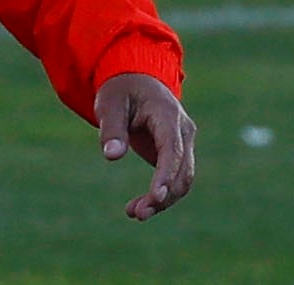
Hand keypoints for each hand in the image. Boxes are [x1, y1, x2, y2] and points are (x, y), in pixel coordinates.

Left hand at [94, 72, 196, 220]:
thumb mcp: (109, 104)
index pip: (172, 149)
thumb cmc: (121, 90)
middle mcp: (182, 129)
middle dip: (164, 195)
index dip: (166, 175)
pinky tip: (139, 206)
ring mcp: (182, 142)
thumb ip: (112, 129)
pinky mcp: (176, 153)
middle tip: (137, 213)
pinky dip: (162, 195)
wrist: (136, 79)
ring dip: (163, 200)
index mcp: (167, 114)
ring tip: (134, 213)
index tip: (156, 198)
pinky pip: (175, 178)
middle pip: (183, 169)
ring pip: (183, 179)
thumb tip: (112, 156)